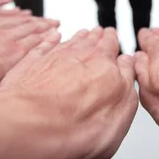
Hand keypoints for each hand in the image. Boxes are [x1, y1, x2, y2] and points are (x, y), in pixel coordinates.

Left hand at [0, 27, 137, 158]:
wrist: (34, 126)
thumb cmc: (76, 126)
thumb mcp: (122, 110)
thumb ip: (126, 84)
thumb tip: (129, 68)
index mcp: (104, 65)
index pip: (112, 47)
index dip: (114, 43)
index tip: (115, 40)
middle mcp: (79, 56)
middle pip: (91, 42)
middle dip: (98, 37)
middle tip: (101, 32)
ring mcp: (52, 59)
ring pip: (69, 42)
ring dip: (77, 37)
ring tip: (82, 33)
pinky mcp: (29, 65)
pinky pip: (42, 46)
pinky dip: (49, 40)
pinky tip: (51, 37)